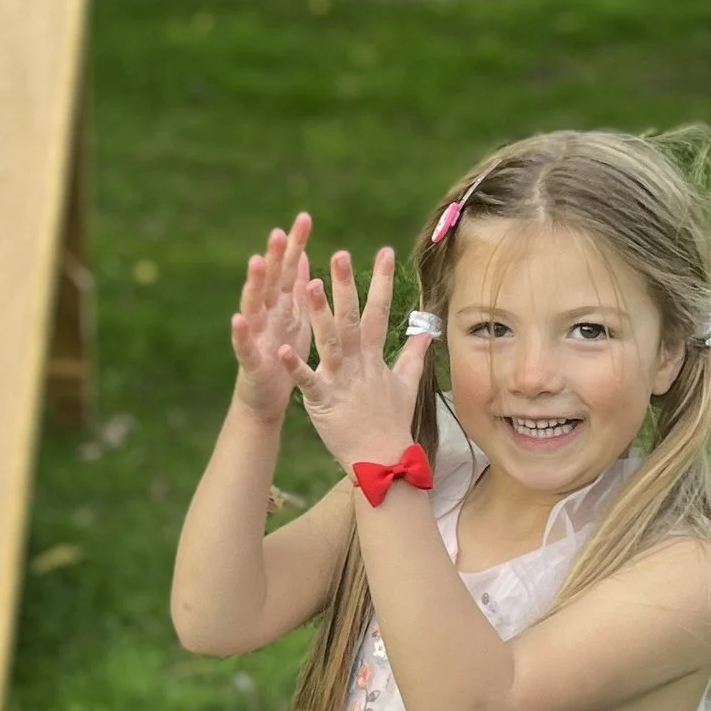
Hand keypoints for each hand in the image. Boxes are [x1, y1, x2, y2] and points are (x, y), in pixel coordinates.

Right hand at [228, 214, 316, 416]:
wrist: (266, 398)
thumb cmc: (282, 355)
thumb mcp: (294, 318)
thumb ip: (295, 287)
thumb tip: (300, 253)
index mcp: (281, 305)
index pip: (288, 269)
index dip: (295, 245)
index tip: (304, 218)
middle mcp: (265, 315)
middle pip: (269, 282)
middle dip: (273, 257)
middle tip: (278, 231)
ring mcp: (255, 336)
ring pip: (253, 306)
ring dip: (254, 285)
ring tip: (257, 262)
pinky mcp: (250, 362)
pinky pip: (244, 346)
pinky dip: (241, 333)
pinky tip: (238, 319)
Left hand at [296, 245, 430, 472]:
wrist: (383, 458)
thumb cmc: (392, 422)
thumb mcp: (405, 384)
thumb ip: (413, 356)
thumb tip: (427, 333)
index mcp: (373, 356)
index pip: (378, 311)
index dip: (380, 281)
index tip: (382, 251)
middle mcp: (357, 364)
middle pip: (351, 318)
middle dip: (346, 286)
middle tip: (339, 254)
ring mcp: (340, 381)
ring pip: (329, 342)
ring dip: (319, 314)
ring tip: (308, 285)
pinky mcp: (323, 402)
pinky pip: (308, 382)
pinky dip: (296, 367)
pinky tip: (283, 348)